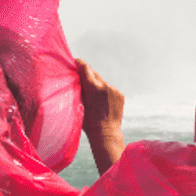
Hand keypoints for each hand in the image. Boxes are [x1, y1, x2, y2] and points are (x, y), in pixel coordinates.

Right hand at [77, 59, 125, 173]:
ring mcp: (114, 90)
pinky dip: (105, 92)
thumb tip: (75, 78)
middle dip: (88, 75)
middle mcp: (104, 85)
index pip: (85, 68)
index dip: (79, 63)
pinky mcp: (120, 94)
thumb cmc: (88, 122)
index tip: (75, 61)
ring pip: (102, 82)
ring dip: (97, 85)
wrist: (106, 134)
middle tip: (81, 79)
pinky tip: (102, 102)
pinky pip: (110, 89)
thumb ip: (78, 89)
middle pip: (94, 74)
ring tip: (93, 96)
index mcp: (92, 87)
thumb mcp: (78, 103)